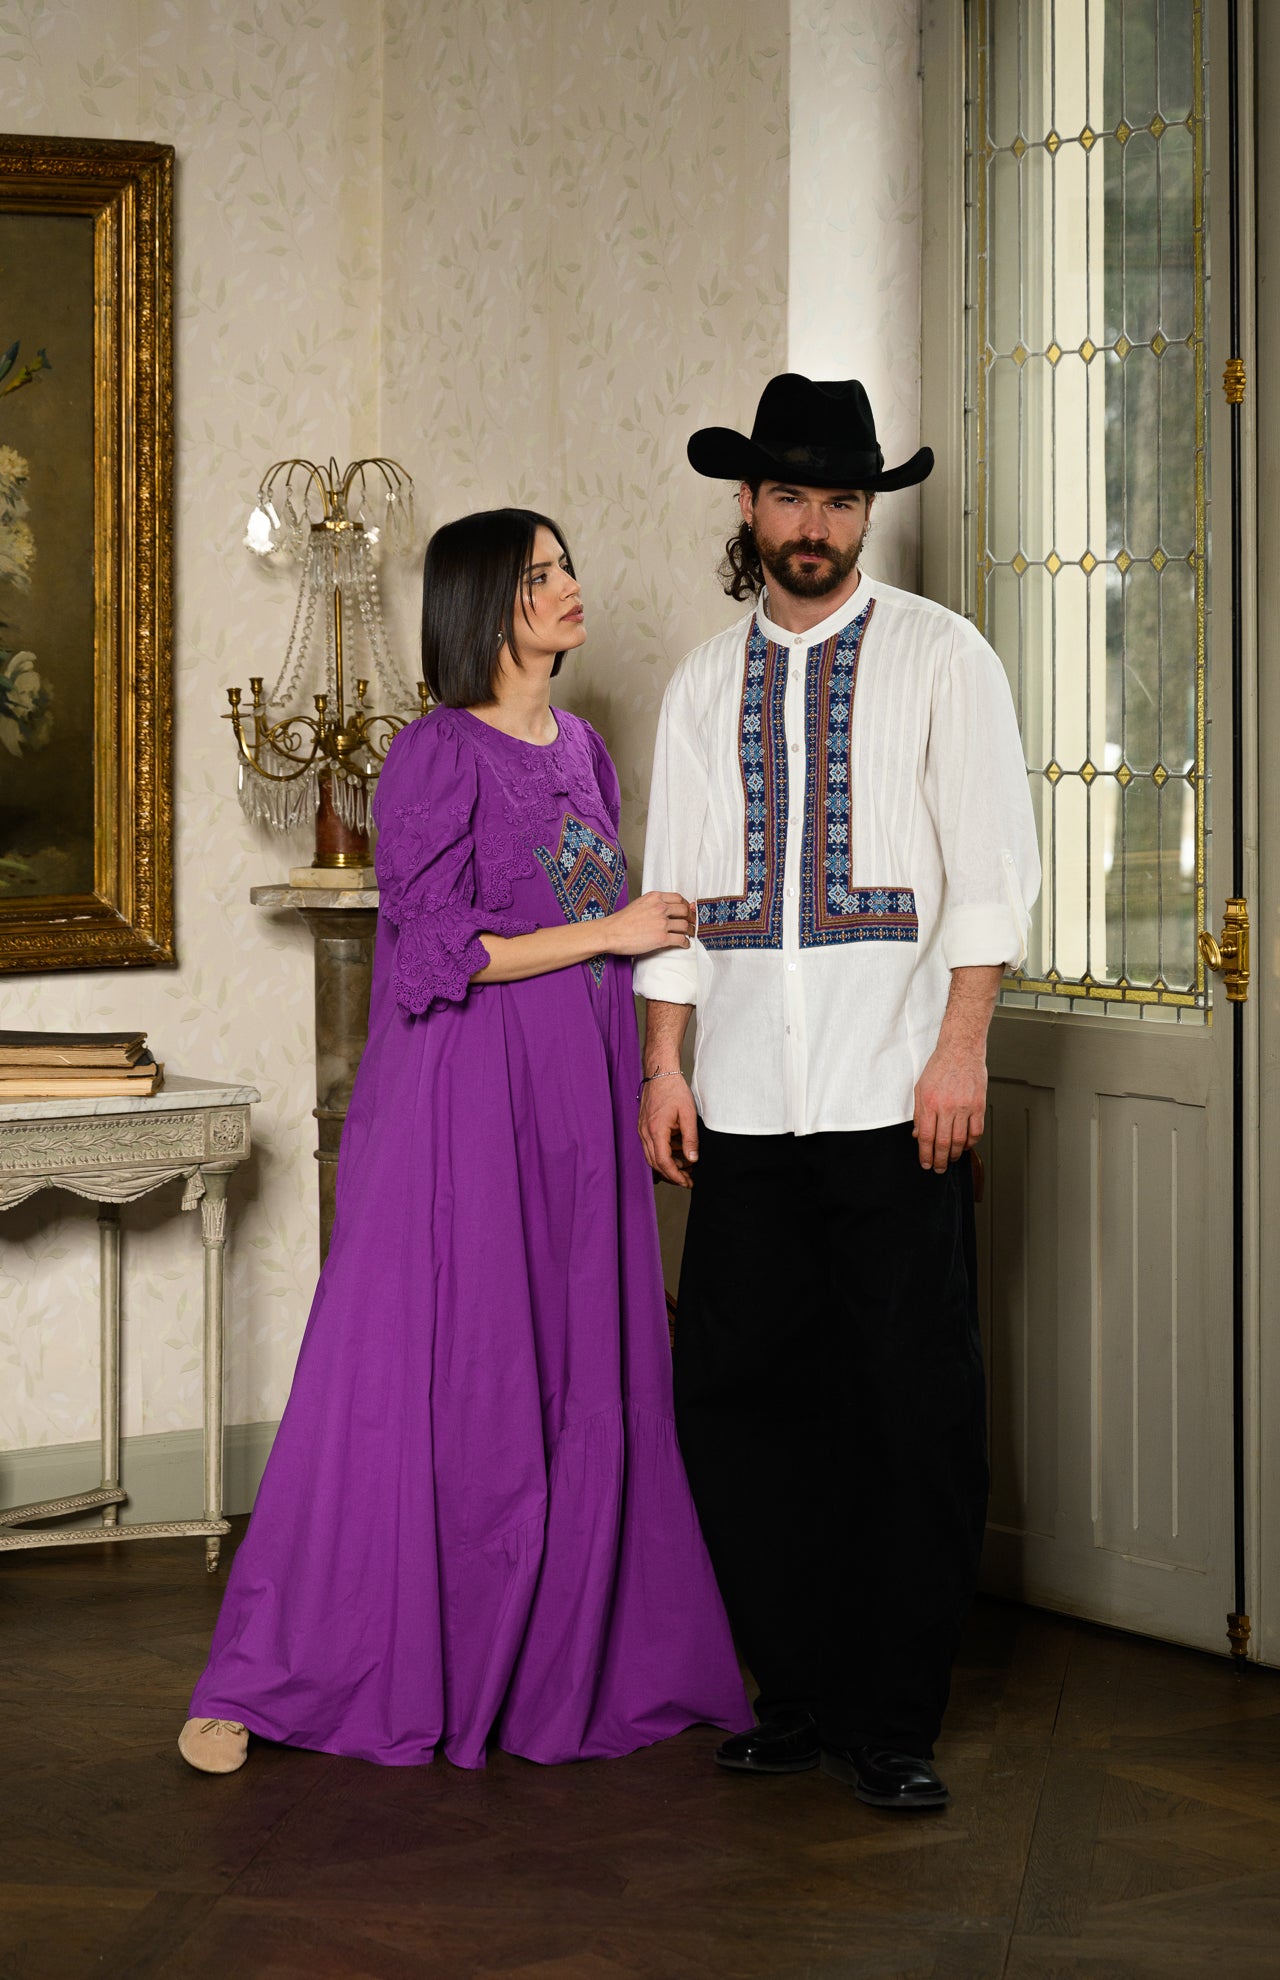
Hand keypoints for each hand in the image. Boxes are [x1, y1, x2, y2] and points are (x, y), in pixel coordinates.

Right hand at [603, 891, 694, 957]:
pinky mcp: (661, 938)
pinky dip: (685, 943)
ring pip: (684, 925)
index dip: (685, 905)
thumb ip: (654, 904)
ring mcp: (662, 923)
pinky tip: (685, 944)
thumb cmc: (621, 921)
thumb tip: (667, 909)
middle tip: (691, 922)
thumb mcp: (639, 904)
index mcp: (655, 897)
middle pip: (684, 911)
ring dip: (690, 930)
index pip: (678, 898)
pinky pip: (680, 940)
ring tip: (689, 934)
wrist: (611, 933)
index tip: (687, 910)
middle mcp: (660, 908)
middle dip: (690, 917)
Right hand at [639, 1071, 697, 1187]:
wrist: (660, 1072)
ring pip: (652, 1156)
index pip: (663, 1162)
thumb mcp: (688, 1115)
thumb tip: (692, 1160)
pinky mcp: (644, 1126)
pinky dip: (664, 1153)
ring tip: (686, 1166)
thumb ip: (690, 1139)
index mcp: (656, 1131)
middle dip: (672, 1175)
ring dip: (668, 1165)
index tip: (687, 1182)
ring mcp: (642, 1129)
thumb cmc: (673, 1090)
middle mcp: (645, 1132)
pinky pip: (651, 1146)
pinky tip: (677, 1151)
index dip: (675, 1176)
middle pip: (655, 1163)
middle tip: (688, 1179)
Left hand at [913, 1046, 985, 1172]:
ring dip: (954, 1154)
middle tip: (938, 1168)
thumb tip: (918, 1134)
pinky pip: (976, 1131)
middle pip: (943, 1142)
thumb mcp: (920, 1088)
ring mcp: (964, 1107)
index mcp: (930, 1103)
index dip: (925, 1154)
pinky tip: (965, 1145)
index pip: (926, 1137)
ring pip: (960, 1140)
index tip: (926, 1163)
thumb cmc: (940, 1067)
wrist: (961, 1050)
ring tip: (950, 1159)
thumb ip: (919, 1113)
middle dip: (939, 1160)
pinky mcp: (978, 1105)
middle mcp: (947, 1107)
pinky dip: (971, 1143)